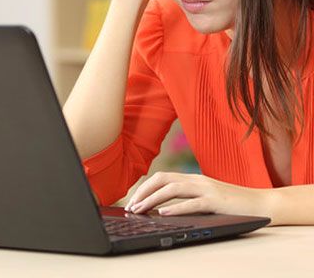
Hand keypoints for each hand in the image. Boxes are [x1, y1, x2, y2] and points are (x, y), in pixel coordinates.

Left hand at [124, 172, 272, 220]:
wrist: (261, 203)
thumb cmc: (231, 203)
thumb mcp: (205, 197)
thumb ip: (188, 198)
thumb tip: (163, 207)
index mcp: (192, 179)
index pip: (161, 177)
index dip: (144, 187)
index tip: (133, 200)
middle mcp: (196, 180)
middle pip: (162, 179)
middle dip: (143, 192)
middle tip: (131, 206)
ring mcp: (206, 189)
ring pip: (172, 189)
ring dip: (152, 200)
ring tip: (140, 210)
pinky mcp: (216, 201)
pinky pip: (192, 203)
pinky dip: (175, 208)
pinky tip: (163, 214)